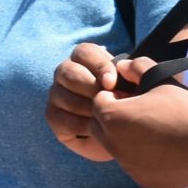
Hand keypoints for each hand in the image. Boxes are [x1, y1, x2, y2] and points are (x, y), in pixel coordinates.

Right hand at [47, 42, 126, 162]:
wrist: (123, 135)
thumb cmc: (129, 104)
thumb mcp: (135, 86)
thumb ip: (132, 73)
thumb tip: (125, 67)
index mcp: (84, 59)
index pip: (83, 52)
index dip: (98, 66)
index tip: (112, 83)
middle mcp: (66, 73)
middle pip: (68, 72)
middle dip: (91, 88)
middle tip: (109, 103)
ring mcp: (56, 94)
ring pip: (64, 96)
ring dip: (88, 109)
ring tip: (107, 119)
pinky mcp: (53, 116)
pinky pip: (62, 118)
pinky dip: (82, 126)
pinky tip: (97, 130)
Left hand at [88, 64, 187, 187]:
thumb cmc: (184, 110)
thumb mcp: (161, 80)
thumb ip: (137, 67)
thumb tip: (122, 65)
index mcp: (112, 116)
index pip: (99, 101)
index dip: (115, 96)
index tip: (134, 96)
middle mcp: (112, 143)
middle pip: (99, 126)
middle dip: (113, 118)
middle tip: (140, 113)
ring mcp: (125, 164)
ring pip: (115, 147)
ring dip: (126, 138)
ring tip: (155, 131)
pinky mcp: (140, 178)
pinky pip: (132, 164)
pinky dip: (141, 157)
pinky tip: (164, 150)